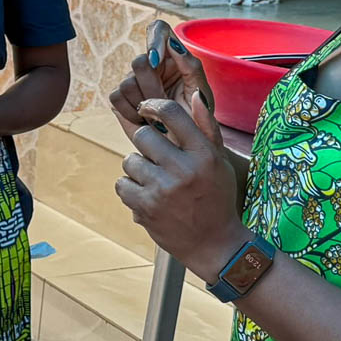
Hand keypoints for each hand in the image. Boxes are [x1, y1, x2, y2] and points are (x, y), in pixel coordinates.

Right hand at [109, 20, 217, 143]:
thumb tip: (173, 43)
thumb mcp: (202, 92)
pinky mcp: (120, 99)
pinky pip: (116, 98)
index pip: (158, 30)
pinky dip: (131, 113)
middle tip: (165, 102)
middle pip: (139, 61)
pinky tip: (144, 122)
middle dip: (152, 86)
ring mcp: (133, 82)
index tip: (157, 58)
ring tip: (158, 117)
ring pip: (126, 83)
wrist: (185, 146)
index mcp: (172, 57)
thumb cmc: (198, 118)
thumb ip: (191, 66)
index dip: (154, 39)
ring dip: (144, 104)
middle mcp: (150, 66)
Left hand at [115, 95, 245, 281]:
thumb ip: (206, 128)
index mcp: (203, 154)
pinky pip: (122, 184)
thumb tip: (192, 95)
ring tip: (156, 183)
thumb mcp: (219, 162)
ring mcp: (163, 190)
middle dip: (145, 145)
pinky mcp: (145, 208)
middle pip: (142, 135)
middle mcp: (183, 170)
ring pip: (129, 161)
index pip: (170, 113)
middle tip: (156, 159)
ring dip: (137, 170)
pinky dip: (130, 190)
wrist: (215, 244)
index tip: (146, 109)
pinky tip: (147, 197)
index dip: (152, 106)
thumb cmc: (216, 198)